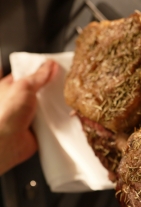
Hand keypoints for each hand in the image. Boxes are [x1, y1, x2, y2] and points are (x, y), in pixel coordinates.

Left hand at [0, 60, 57, 174]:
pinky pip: (51, 122)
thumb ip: (38, 76)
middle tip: (64, 84)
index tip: (55, 67)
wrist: (7, 141)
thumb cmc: (6, 113)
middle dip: (51, 89)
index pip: (28, 74)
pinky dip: (58, 120)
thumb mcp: (24, 86)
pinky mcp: (37, 129)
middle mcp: (19, 102)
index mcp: (10, 87)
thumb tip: (49, 65)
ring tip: (68, 99)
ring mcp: (28, 116)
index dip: (41, 70)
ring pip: (47, 107)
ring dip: (55, 106)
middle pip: (40, 91)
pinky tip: (65, 115)